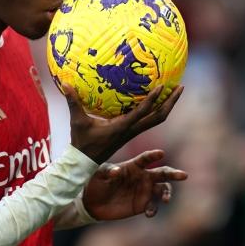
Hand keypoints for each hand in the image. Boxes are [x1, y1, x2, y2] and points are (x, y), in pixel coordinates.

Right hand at [64, 84, 183, 163]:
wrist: (85, 162)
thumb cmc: (82, 142)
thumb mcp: (77, 121)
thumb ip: (73, 102)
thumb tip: (64, 83)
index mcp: (122, 127)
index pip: (142, 112)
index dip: (152, 99)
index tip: (162, 86)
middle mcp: (132, 130)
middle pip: (159, 117)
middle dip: (171, 102)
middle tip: (180, 86)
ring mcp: (133, 132)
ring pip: (157, 119)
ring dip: (167, 105)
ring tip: (175, 90)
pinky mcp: (131, 132)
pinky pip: (149, 119)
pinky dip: (157, 108)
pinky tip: (158, 98)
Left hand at [82, 149, 187, 219]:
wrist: (92, 203)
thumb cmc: (95, 183)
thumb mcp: (98, 175)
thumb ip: (107, 172)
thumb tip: (116, 171)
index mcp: (133, 166)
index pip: (146, 159)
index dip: (153, 156)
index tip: (161, 153)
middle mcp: (142, 177)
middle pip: (162, 173)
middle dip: (174, 174)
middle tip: (184, 175)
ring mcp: (144, 191)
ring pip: (163, 189)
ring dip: (167, 193)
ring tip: (166, 199)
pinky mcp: (142, 205)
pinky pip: (153, 206)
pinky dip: (154, 209)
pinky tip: (149, 213)